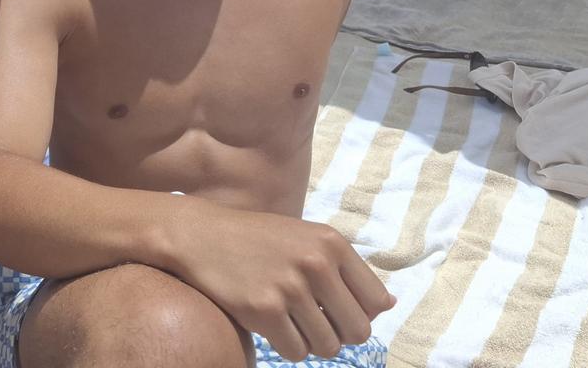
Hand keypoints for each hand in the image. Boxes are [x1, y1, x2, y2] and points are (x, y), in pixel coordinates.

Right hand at [174, 205, 395, 361]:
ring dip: (311, 342)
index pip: (377, 302)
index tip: (336, 309)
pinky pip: (296, 352)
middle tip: (314, 322)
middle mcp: (315, 263)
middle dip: (338, 334)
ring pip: (327, 347)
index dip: (360, 314)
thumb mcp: (305, 238)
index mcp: (331, 243)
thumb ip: (344, 268)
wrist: (199, 235)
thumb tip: (389, 305)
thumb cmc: (256, 240)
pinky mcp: (263, 310)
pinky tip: (271, 325)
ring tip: (290, 321)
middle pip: (357, 331)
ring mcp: (290, 288)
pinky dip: (286, 346)